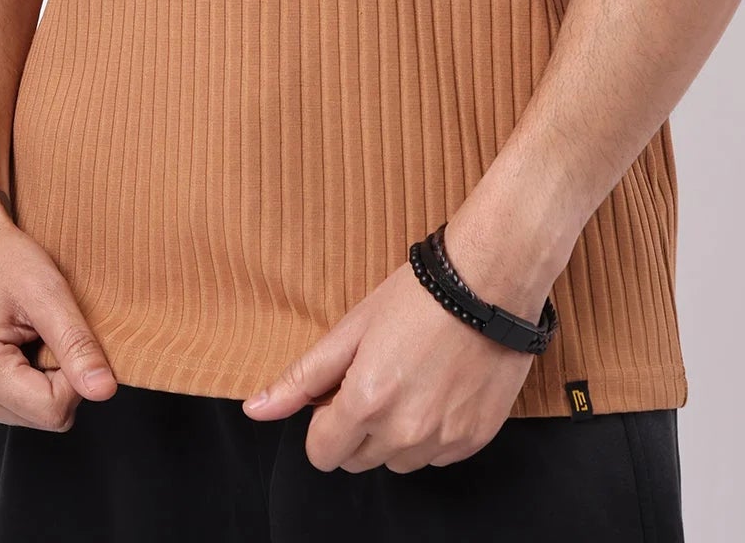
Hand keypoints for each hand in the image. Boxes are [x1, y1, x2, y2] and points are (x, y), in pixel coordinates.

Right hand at [0, 211, 116, 431]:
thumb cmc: (1, 259)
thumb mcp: (48, 293)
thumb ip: (77, 345)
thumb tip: (103, 390)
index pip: (52, 409)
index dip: (76, 376)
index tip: (67, 335)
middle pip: (44, 415)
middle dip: (59, 376)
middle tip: (44, 330)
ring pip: (34, 414)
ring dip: (44, 377)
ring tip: (28, 334)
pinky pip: (19, 405)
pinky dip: (29, 378)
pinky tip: (17, 345)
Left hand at [240, 250, 534, 472]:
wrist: (489, 283)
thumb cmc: (419, 296)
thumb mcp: (352, 329)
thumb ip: (302, 378)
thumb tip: (255, 411)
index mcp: (366, 403)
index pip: (321, 454)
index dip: (323, 424)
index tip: (339, 395)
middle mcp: (404, 432)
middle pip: (358, 461)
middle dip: (357, 429)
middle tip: (376, 378)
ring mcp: (443, 440)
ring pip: (399, 462)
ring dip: (395, 434)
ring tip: (411, 380)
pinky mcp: (474, 439)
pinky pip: (437, 456)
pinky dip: (432, 433)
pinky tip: (439, 388)